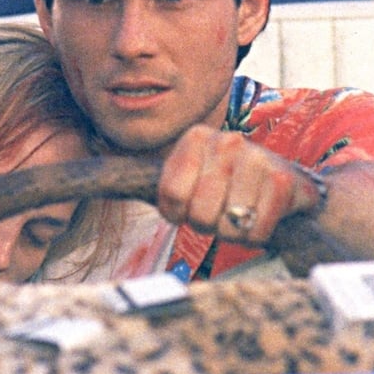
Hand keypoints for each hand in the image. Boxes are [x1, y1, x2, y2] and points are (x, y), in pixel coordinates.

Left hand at [156, 125, 319, 244]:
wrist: (291, 188)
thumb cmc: (230, 188)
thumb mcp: (187, 177)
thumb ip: (144, 180)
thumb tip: (82, 178)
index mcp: (195, 138)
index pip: (170, 196)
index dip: (180, 214)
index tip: (193, 206)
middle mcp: (226, 141)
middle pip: (198, 214)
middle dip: (210, 224)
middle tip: (224, 211)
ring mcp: (257, 158)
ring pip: (227, 226)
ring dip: (235, 232)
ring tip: (245, 212)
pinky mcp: (284, 181)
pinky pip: (256, 230)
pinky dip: (258, 235)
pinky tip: (265, 215)